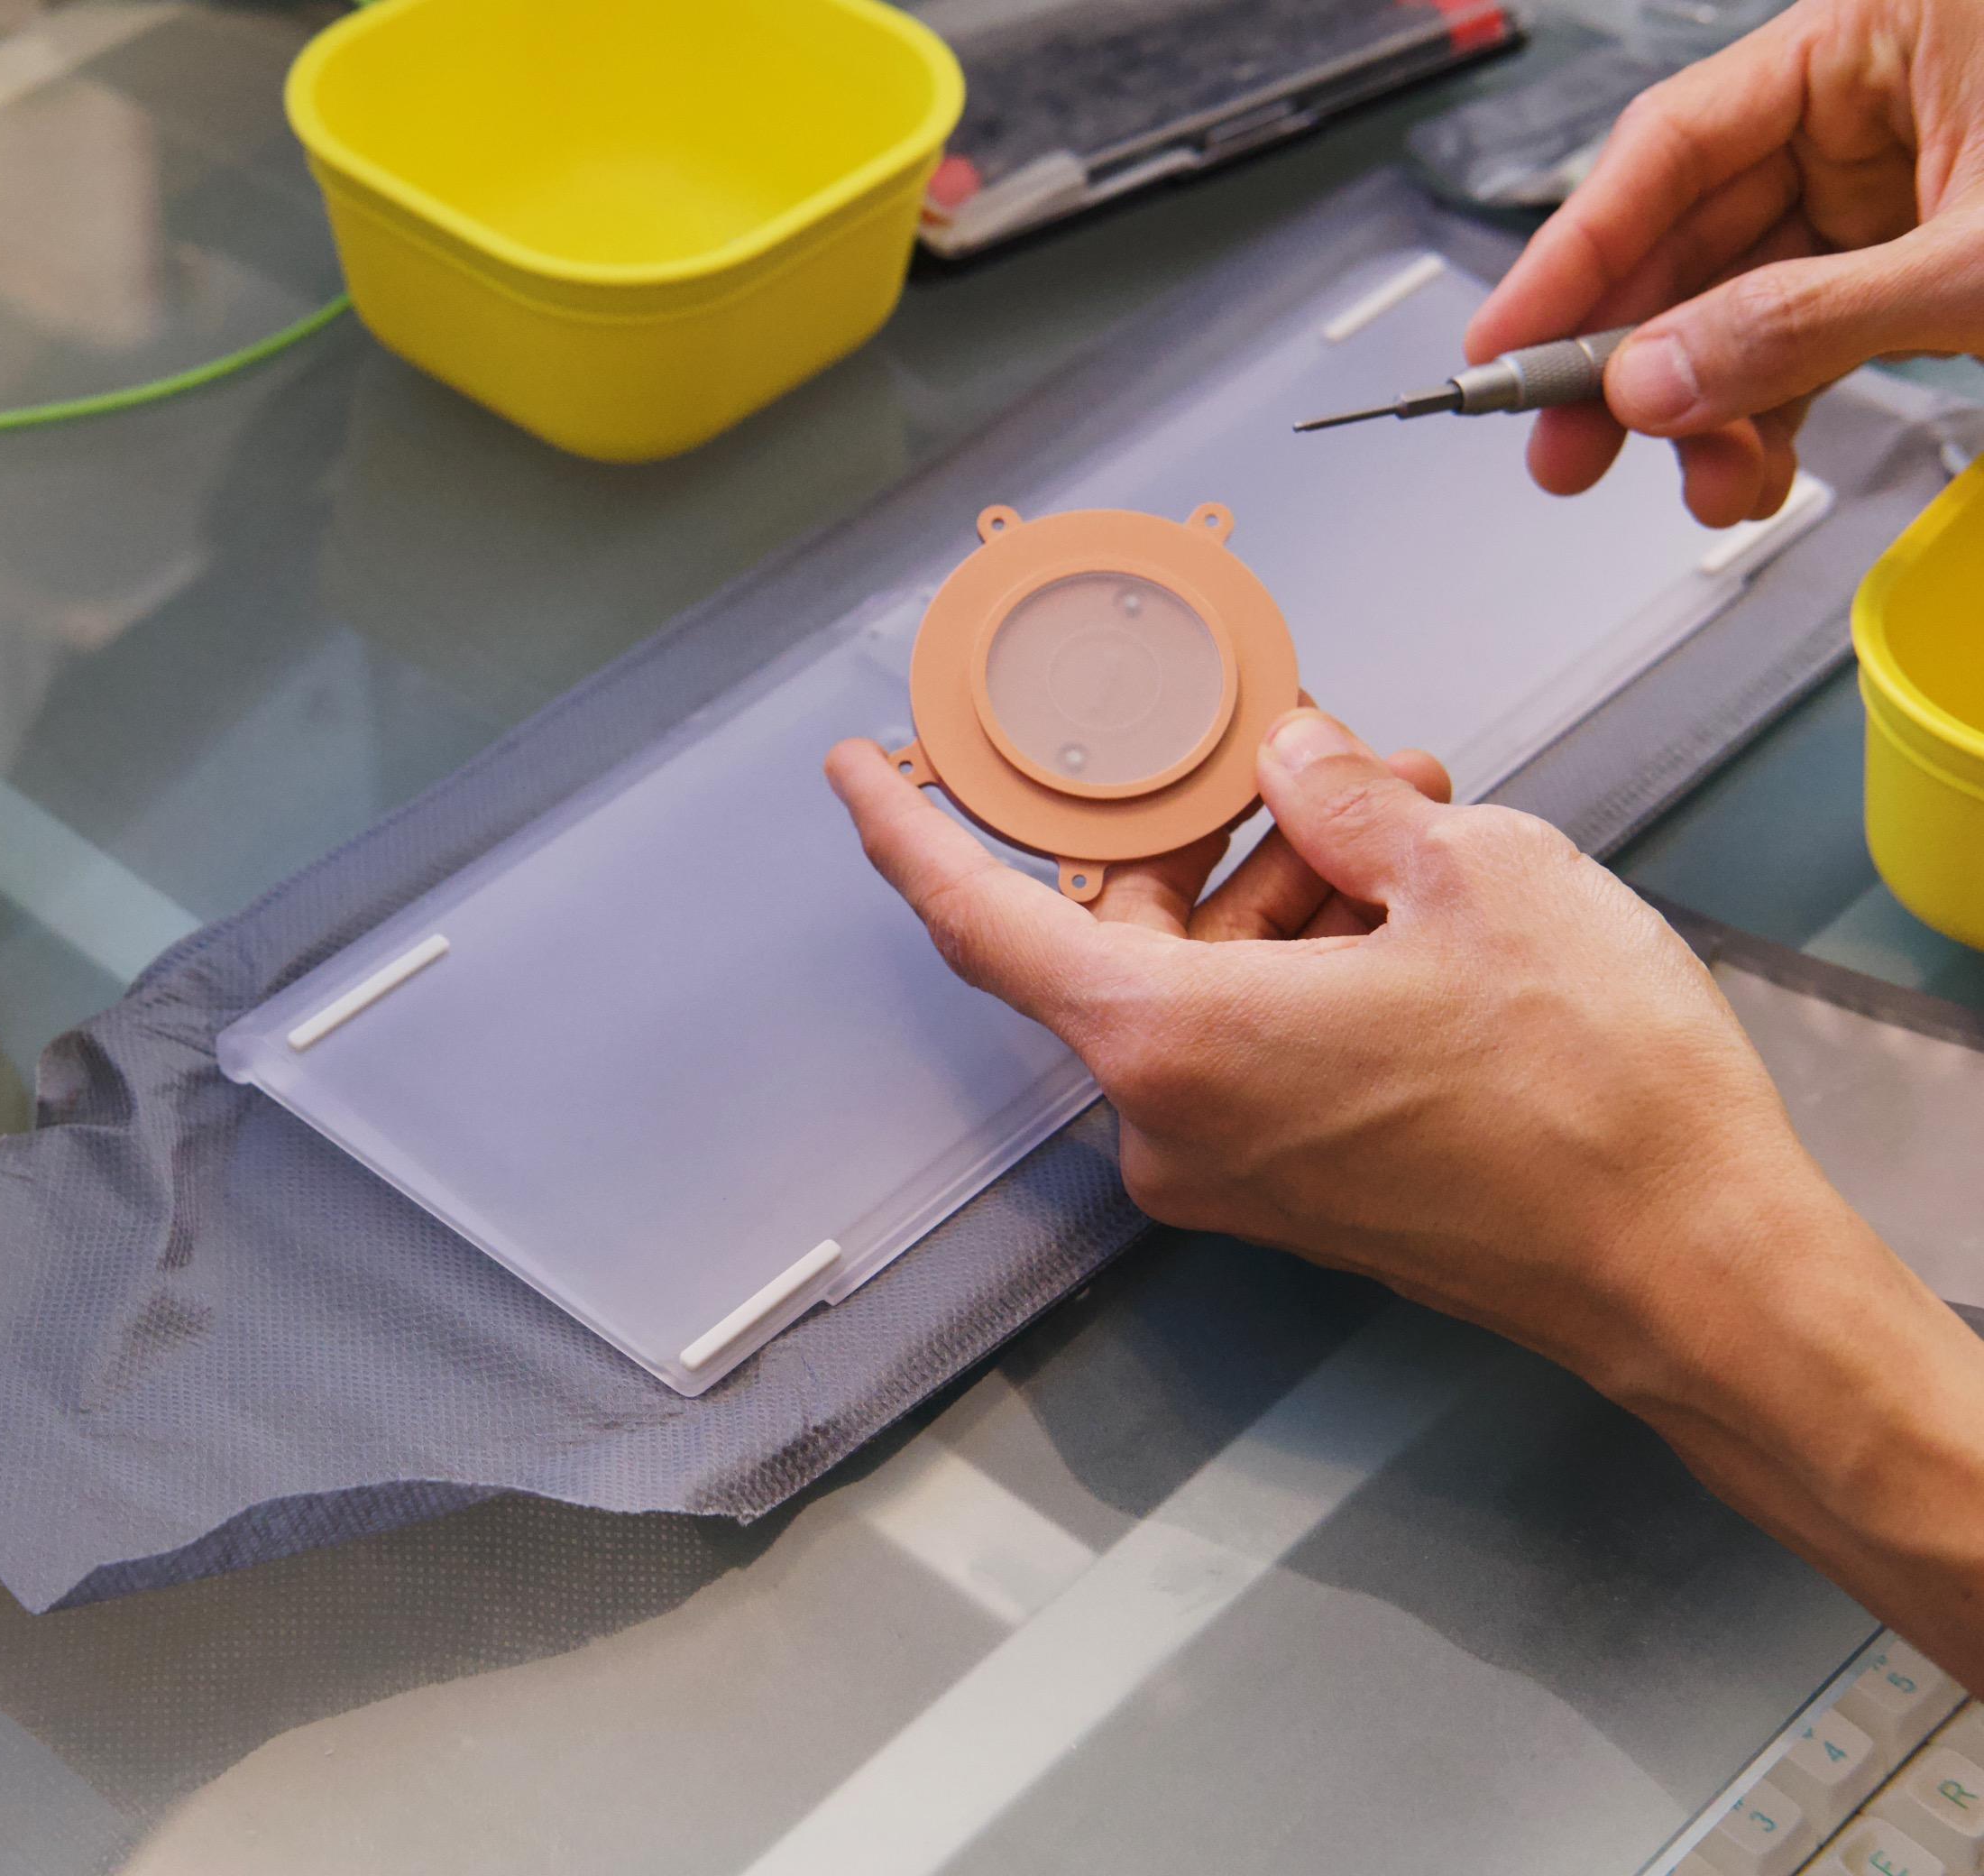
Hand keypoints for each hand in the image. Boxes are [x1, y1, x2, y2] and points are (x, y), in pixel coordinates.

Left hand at [828, 712, 1983, 1681]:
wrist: (1693, 1271)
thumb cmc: (1593, 1097)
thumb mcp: (1475, 873)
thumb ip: (1344, 802)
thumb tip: (1291, 761)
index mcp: (1168, 1041)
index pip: (980, 921)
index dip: (908, 833)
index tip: (859, 771)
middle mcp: (1169, 1120)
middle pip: (1115, 934)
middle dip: (1203, 825)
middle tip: (1301, 748)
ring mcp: (1229, 1168)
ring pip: (1200, 983)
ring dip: (1275, 889)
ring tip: (1402, 812)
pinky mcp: (1292, 1189)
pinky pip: (1249, 1044)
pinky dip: (1298, 962)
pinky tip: (1397, 898)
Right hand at [1465, 0, 1983, 526]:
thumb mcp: (1983, 266)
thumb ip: (1798, 324)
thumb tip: (1651, 381)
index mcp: (1883, 22)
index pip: (1673, 144)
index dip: (1572, 255)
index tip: (1503, 350)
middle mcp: (1885, 86)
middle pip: (1698, 225)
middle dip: (1634, 353)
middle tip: (1568, 454)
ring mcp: (1911, 171)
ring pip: (1750, 291)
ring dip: (1710, 402)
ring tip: (1703, 486)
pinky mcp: (1940, 247)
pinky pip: (1817, 324)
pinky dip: (1781, 401)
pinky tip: (1756, 461)